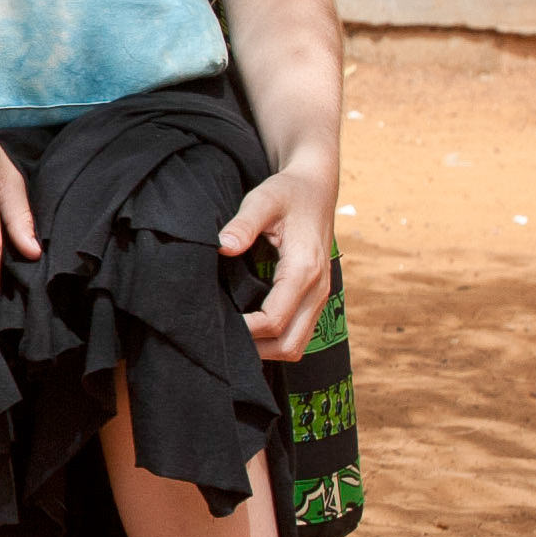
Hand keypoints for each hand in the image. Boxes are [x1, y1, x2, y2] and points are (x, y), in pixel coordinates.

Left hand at [218, 163, 339, 362]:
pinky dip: (276, 339)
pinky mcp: (316, 298)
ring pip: (296, 345)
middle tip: (220, 339)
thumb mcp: (263, 199)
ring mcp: (321, 296)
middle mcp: (318, 289)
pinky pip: (299, 333)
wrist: (316, 188)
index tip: (214, 325)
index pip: (274, 319)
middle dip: (255, 349)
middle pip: (289, 344)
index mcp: (305, 269)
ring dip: (266, 349)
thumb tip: (222, 245)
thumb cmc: (288, 193)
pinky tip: (249, 328)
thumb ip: (243, 223)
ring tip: (232, 338)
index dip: (244, 330)